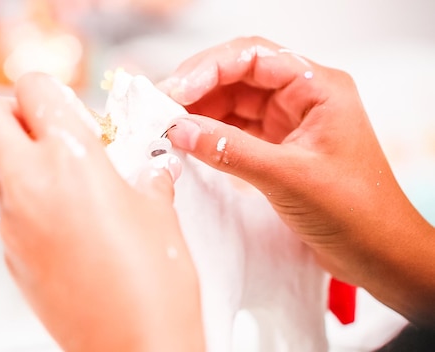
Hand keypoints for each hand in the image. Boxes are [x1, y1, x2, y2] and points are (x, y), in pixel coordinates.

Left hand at [0, 72, 203, 350]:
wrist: (133, 346)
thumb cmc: (154, 283)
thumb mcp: (157, 210)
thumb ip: (142, 174)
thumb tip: (143, 165)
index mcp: (70, 159)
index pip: (33, 88)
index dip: (49, 91)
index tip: (68, 106)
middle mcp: (29, 185)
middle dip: (11, 113)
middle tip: (48, 131)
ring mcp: (12, 222)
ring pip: (0, 168)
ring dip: (27, 165)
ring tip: (75, 191)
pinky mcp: (9, 255)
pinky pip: (10, 211)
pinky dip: (32, 206)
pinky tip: (71, 229)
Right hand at [160, 36, 434, 325]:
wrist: (378, 254)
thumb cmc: (355, 211)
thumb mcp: (288, 177)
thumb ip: (230, 151)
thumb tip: (178, 131)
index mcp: (317, 88)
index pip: (253, 57)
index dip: (208, 68)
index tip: (173, 91)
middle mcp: (302, 97)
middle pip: (237, 75)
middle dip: (196, 88)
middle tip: (159, 108)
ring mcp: (288, 122)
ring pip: (232, 102)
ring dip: (198, 111)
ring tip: (166, 126)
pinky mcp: (277, 147)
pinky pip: (235, 129)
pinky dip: (209, 134)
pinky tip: (187, 141)